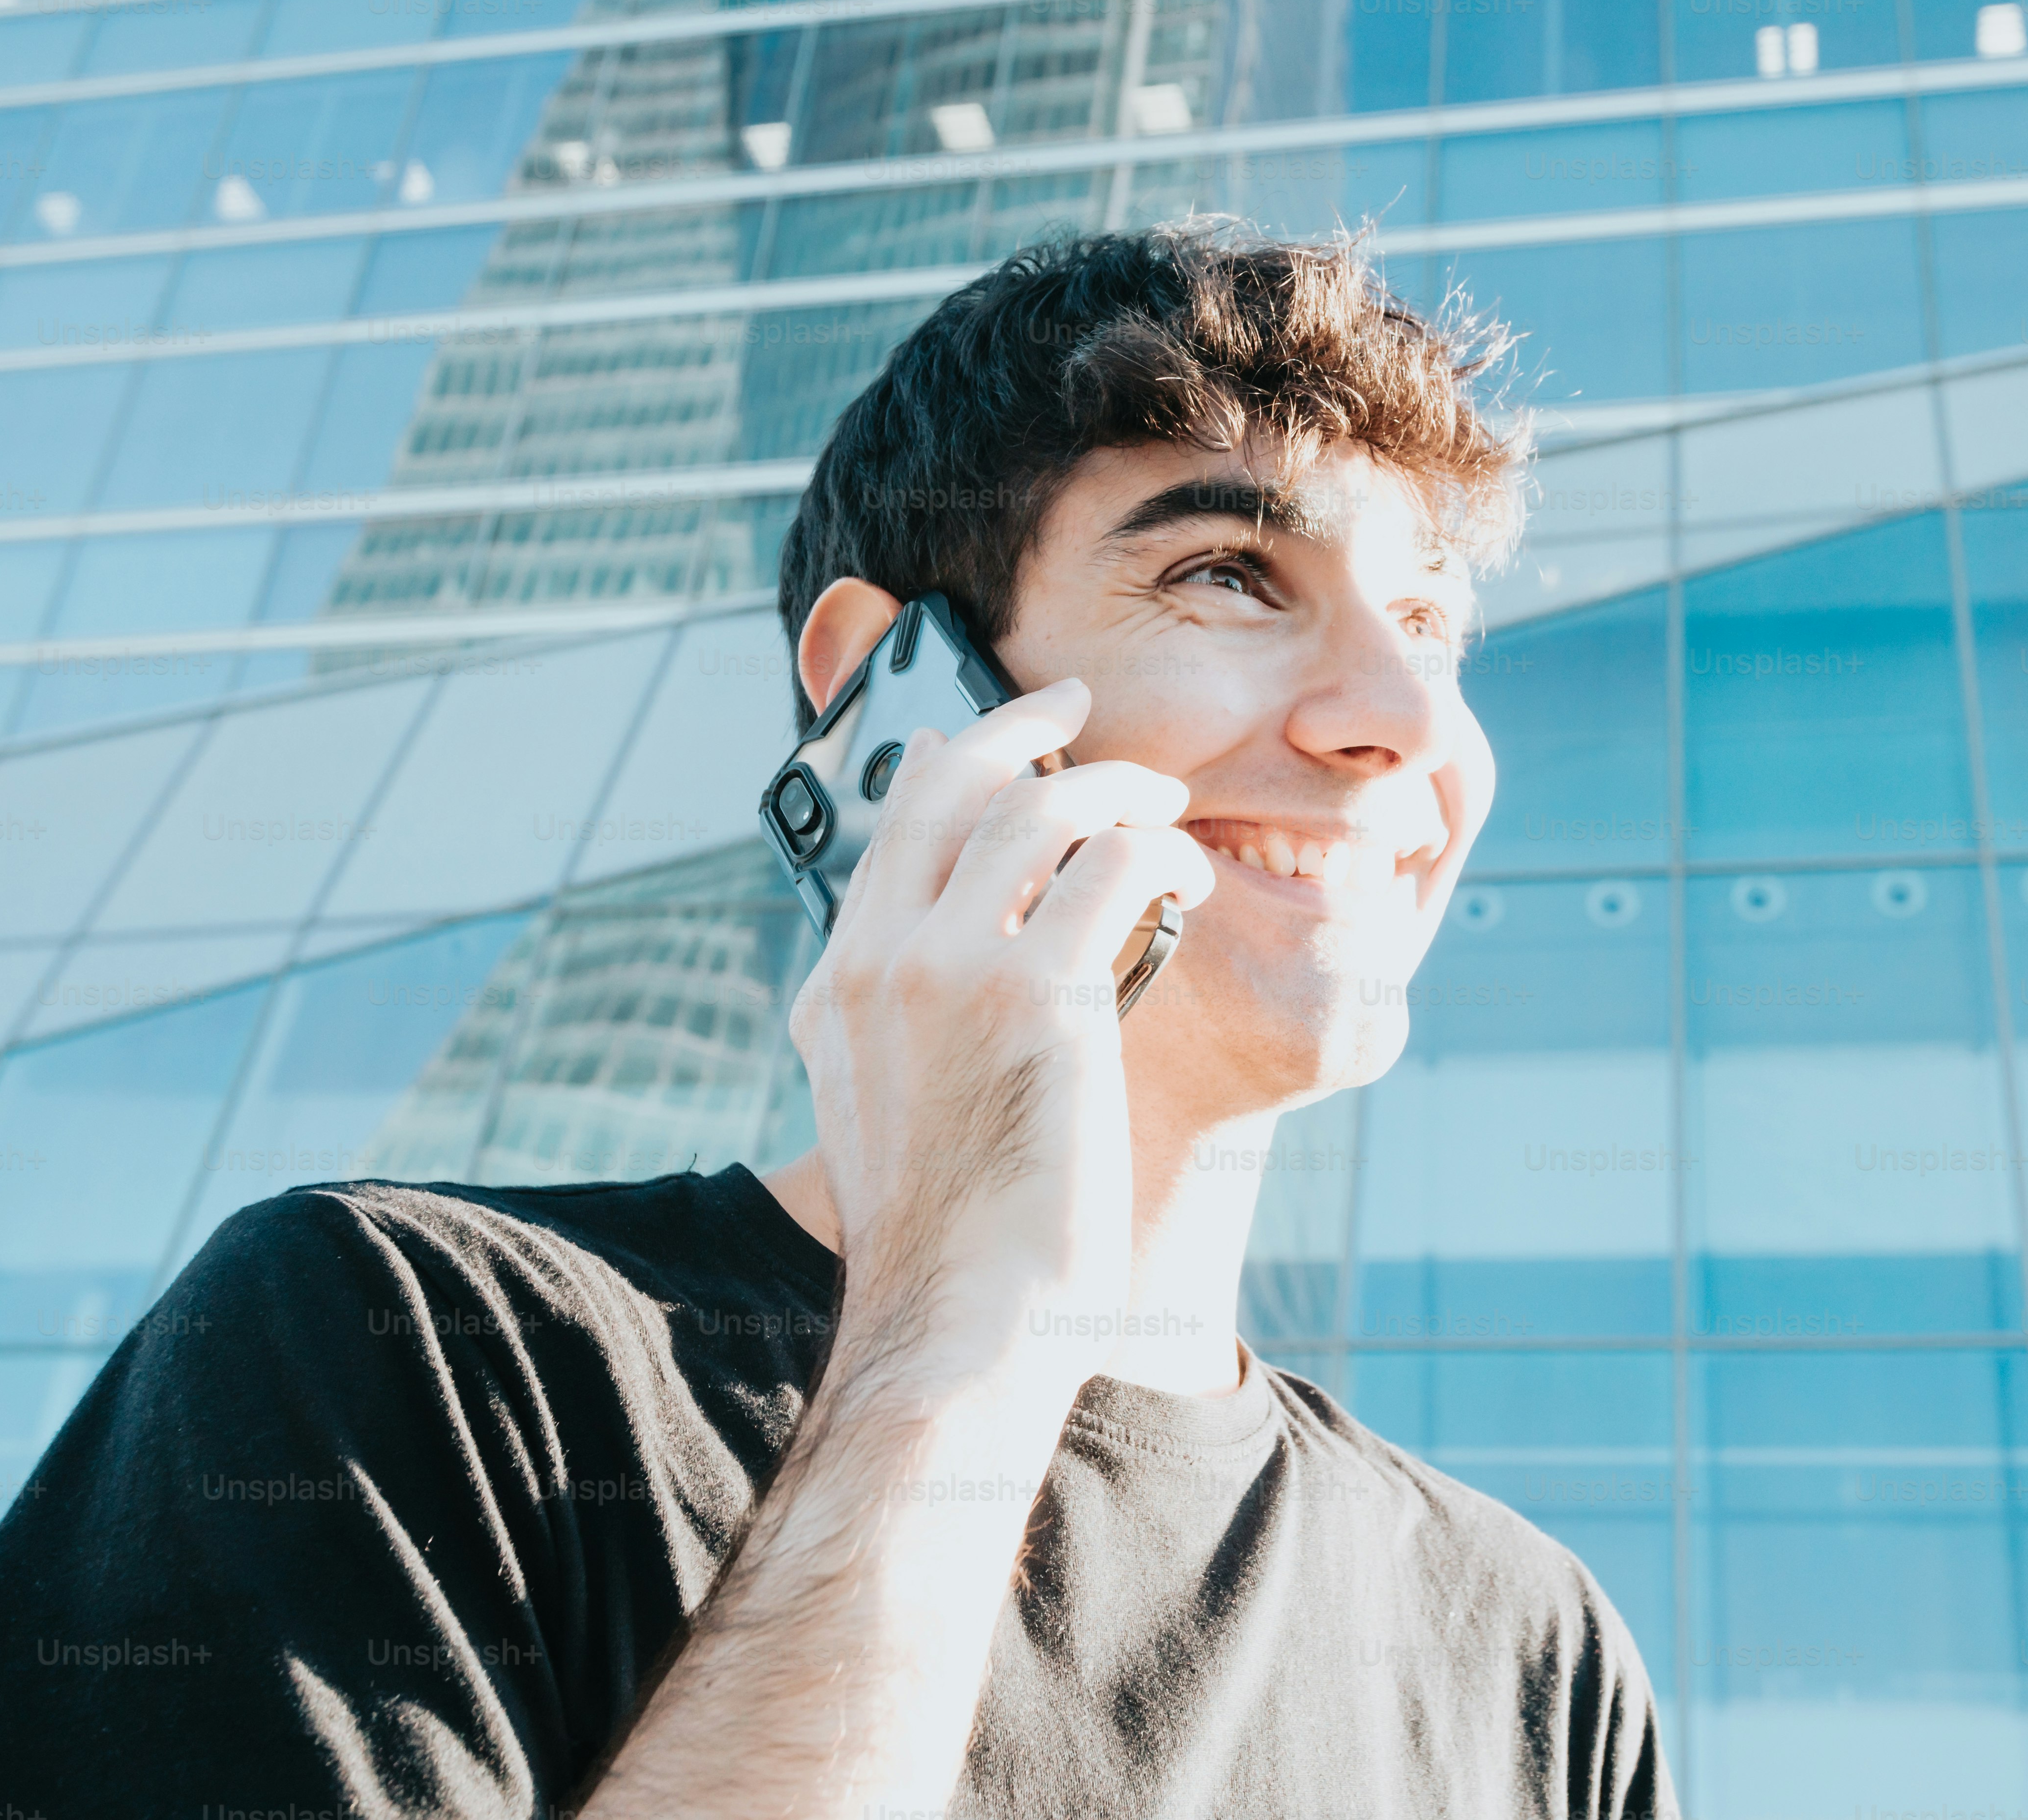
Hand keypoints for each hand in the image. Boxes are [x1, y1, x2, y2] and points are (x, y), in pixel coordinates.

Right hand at [787, 676, 1213, 1396]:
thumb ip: (900, 1024)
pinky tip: (1189, 874)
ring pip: (1043, 808)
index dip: (950, 764)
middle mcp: (879, 964)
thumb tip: (940, 937)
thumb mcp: (887, 1116)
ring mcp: (949, 971)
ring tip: (1163, 805)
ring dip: (1118, 789)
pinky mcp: (1035, 994)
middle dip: (1023, 725)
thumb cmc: (952, 1240)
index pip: (893, 831)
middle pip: (954, 784)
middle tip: (1077, 703)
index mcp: (838, 993)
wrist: (962, 1323)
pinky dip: (1163, 852)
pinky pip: (1114, 866)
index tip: (990, 734)